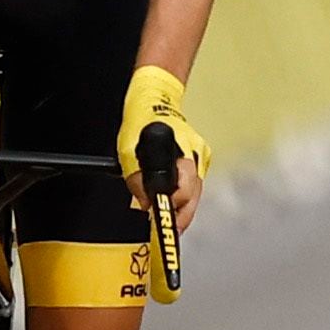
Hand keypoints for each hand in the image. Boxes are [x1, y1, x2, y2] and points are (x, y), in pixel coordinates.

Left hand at [122, 63, 211, 230]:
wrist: (154, 98)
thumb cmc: (141, 120)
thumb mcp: (128, 154)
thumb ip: (137, 182)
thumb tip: (146, 206)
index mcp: (182, 155)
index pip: (182, 195)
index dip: (170, 213)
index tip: (162, 226)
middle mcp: (197, 157)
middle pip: (194, 199)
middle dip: (179, 217)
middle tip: (167, 231)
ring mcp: (201, 156)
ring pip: (196, 193)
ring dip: (182, 207)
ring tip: (168, 220)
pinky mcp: (199, 157)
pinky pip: (194, 184)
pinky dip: (183, 195)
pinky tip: (173, 200)